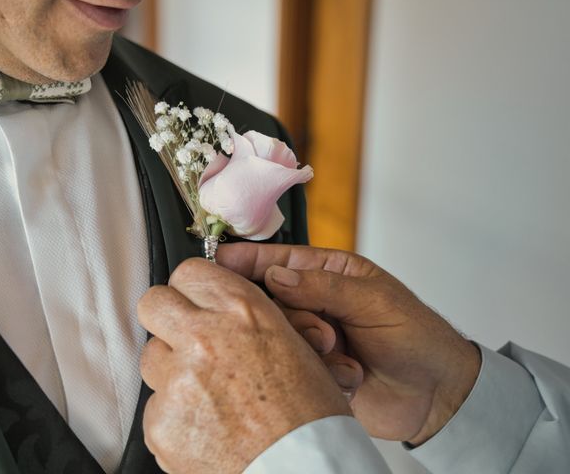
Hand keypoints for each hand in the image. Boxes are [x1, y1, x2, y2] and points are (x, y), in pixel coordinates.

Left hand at [138, 258, 351, 473]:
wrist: (303, 469)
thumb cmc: (309, 416)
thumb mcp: (293, 345)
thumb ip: (249, 318)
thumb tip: (221, 308)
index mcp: (242, 312)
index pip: (189, 271)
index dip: (192, 288)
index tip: (194, 301)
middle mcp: (206, 338)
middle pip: (153, 303)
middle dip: (166, 317)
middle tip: (185, 337)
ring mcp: (179, 381)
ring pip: (151, 357)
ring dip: (171, 369)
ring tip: (205, 393)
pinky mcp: (161, 422)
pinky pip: (154, 406)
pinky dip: (173, 415)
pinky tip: (205, 425)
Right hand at [217, 243, 480, 444]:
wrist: (436, 394)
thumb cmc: (416, 336)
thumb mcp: (375, 301)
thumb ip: (325, 288)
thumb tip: (276, 277)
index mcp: (330, 275)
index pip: (280, 261)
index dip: (247, 260)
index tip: (217, 260)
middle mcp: (315, 304)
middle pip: (270, 300)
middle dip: (290, 316)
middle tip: (320, 332)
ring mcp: (311, 338)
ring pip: (277, 335)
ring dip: (307, 346)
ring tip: (338, 352)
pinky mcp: (311, 369)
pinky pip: (290, 366)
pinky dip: (318, 371)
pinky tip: (348, 374)